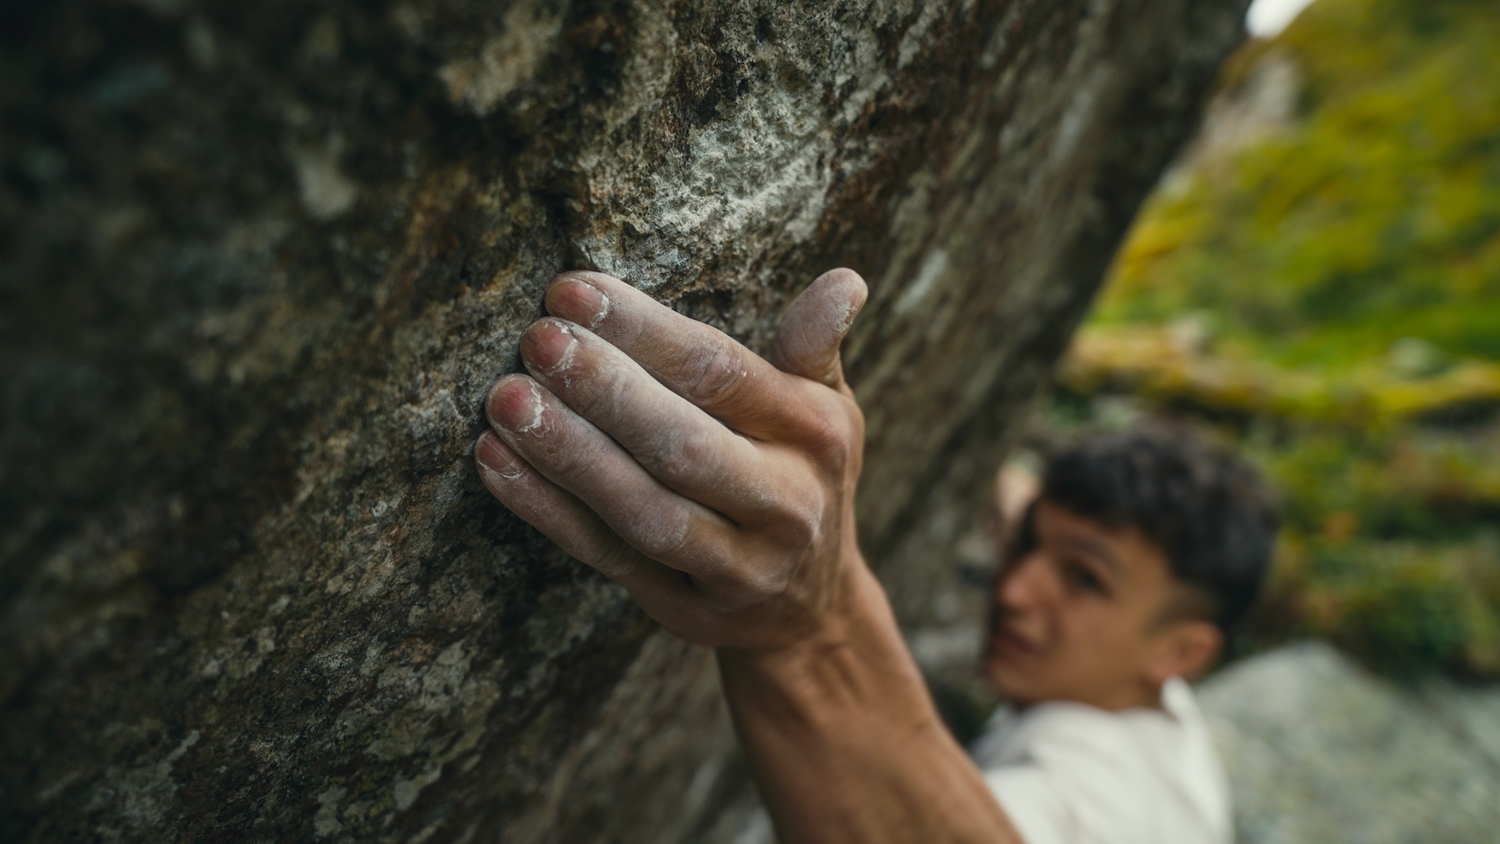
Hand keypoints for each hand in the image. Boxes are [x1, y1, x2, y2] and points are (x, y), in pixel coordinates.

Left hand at [474, 268, 868, 651]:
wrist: (813, 610)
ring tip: (505, 400)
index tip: (573, 291)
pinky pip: (607, 557)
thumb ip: (814, 347)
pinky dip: (547, 511)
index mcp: (813, 436)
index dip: (646, 333)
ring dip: (568, 455)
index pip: (721, 374)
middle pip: (682, 445)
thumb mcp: (827, 410)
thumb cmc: (803, 475)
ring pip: (642, 510)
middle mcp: (783, 503)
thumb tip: (844, 282)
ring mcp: (734, 566)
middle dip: (605, 391)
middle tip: (537, 341)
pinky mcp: (680, 610)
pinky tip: (495, 461)